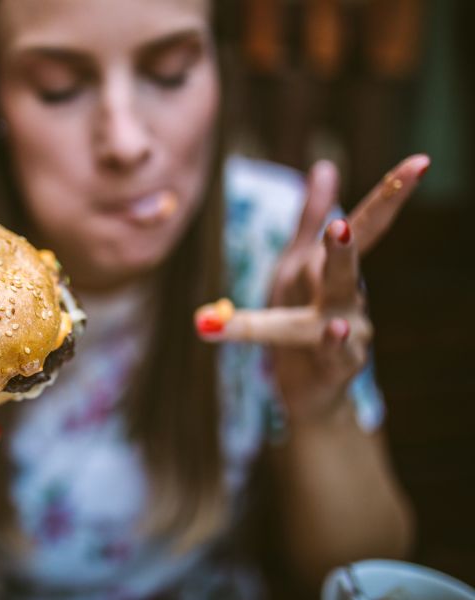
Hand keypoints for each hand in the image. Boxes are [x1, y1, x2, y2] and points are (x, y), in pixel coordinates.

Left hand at [195, 155, 429, 422]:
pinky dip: (333, 342)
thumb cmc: (300, 322)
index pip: (364, 228)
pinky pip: (334, 353)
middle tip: (342, 220)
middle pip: (349, 264)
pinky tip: (334, 327)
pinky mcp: (338, 367)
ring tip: (337, 250)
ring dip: (337, 278)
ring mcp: (350, 333)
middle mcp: (349, 298)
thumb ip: (308, 219)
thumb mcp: (296, 267)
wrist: (306, 388)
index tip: (421, 162)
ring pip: (340, 306)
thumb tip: (325, 167)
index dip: (389, 195)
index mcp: (332, 271)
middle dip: (352, 239)